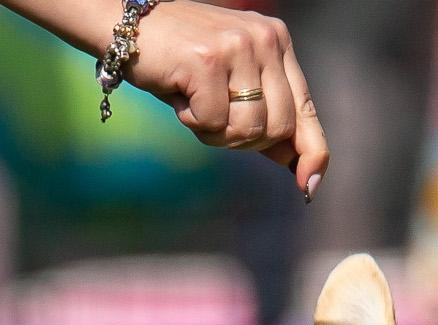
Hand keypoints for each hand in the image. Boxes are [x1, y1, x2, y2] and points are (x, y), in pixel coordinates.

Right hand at [130, 2, 329, 196]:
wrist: (125, 25)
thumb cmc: (179, 62)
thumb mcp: (230, 87)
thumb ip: (265, 118)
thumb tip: (299, 167)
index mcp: (277, 43)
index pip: (306, 109)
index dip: (312, 152)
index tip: (308, 186)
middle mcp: (265, 39)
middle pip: (278, 128)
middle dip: (244, 141)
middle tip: (213, 120)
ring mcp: (239, 46)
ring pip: (248, 129)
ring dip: (216, 133)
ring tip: (195, 103)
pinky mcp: (209, 60)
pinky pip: (214, 122)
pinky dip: (193, 121)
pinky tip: (180, 93)